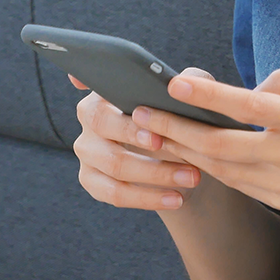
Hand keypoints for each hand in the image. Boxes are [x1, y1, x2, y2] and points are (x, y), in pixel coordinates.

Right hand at [70, 69, 211, 211]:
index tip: (150, 123)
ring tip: (191, 177)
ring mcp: (88, 152)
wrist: (180, 154)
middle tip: (171, 145)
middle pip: (104, 126)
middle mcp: (90, 119)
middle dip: (139, 138)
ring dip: (156, 174)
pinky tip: (176, 198)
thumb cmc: (180, 115)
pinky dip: (148, 198)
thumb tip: (180, 84)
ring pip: (114, 165)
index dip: (124, 113)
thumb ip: (190, 81)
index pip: (104, 95)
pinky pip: (115, 194)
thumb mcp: (189, 96)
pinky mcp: (92, 180)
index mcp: (108, 91)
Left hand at [131, 56, 279, 222]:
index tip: (176, 83)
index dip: (210, 96)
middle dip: (176, 130)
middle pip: (223, 147)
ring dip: (184, 152)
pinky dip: (210, 167)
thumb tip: (254, 88)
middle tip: (140, 112)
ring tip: (151, 132)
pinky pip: (239, 183)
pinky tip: (189, 151)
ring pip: (223, 170)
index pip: (251, 107)